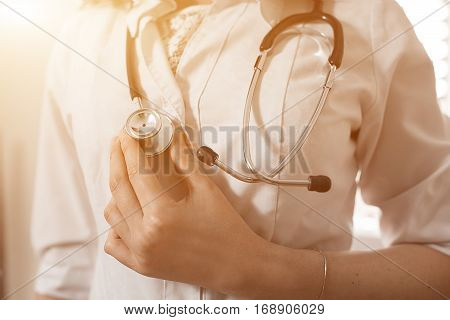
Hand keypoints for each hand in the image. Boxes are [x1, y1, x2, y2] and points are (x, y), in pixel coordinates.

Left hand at [104, 128, 265, 293]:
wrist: (235, 265)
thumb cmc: (225, 225)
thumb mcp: (206, 188)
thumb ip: (183, 159)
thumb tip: (170, 133)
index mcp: (162, 214)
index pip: (137, 171)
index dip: (130, 147)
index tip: (127, 130)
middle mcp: (144, 235)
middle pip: (119, 188)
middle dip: (117, 159)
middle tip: (120, 141)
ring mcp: (139, 253)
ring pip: (112, 213)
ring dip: (117, 190)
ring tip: (128, 174)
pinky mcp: (140, 265)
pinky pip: (113, 243)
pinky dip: (116, 225)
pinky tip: (129, 212)